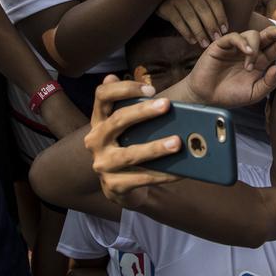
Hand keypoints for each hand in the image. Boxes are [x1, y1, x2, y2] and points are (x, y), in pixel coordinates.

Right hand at [84, 77, 181, 208]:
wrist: (118, 186)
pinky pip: (142, 178)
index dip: (124, 88)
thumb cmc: (128, 146)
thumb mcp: (126, 126)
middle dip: (143, 111)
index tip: (150, 89)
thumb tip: (150, 89)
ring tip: (177, 143)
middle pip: (118, 120)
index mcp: (99, 120)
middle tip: (167, 105)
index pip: (102, 95)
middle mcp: (95, 140)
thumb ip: (133, 106)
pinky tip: (180, 170)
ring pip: (130, 154)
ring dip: (155, 148)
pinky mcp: (114, 185)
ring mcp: (103, 164)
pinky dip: (163, 174)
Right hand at [156, 0, 227, 46]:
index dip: (221, 17)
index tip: (225, 30)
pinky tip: (192, 41)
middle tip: (216, 39)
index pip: (215, 2)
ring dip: (199, 33)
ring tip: (205, 44)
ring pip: (191, 18)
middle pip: (203, 10)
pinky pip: (178, 22)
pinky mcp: (166, 6)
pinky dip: (186, 33)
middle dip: (211, 27)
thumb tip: (224, 28)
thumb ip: (212, 6)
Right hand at [178, 27, 275, 106]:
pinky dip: (242, 42)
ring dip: (255, 48)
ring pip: (252, 34)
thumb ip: (268, 83)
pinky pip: (234, 36)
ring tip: (250, 66)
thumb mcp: (254, 94)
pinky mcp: (222, 45)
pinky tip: (246, 52)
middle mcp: (251, 51)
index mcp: (261, 61)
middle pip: (267, 36)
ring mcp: (237, 47)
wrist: (207, 98)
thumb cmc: (230, 95)